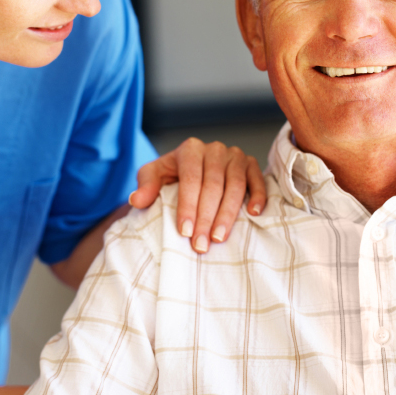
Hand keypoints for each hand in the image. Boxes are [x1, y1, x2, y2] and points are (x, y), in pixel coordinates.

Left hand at [129, 138, 265, 252]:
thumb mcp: (155, 175)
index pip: (191, 179)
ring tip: (219, 238)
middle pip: (213, 185)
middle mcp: (215, 149)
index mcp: (190, 149)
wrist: (195, 166)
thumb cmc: (174, 175)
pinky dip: (258, 197)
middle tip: (201, 245)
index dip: (188, 206)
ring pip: (235, 186)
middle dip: (206, 217)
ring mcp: (235, 155)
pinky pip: (258, 180)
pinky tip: (253, 215)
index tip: (185, 232)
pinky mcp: (251, 164)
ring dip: (228, 214)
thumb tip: (137, 200)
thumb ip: (146, 186)